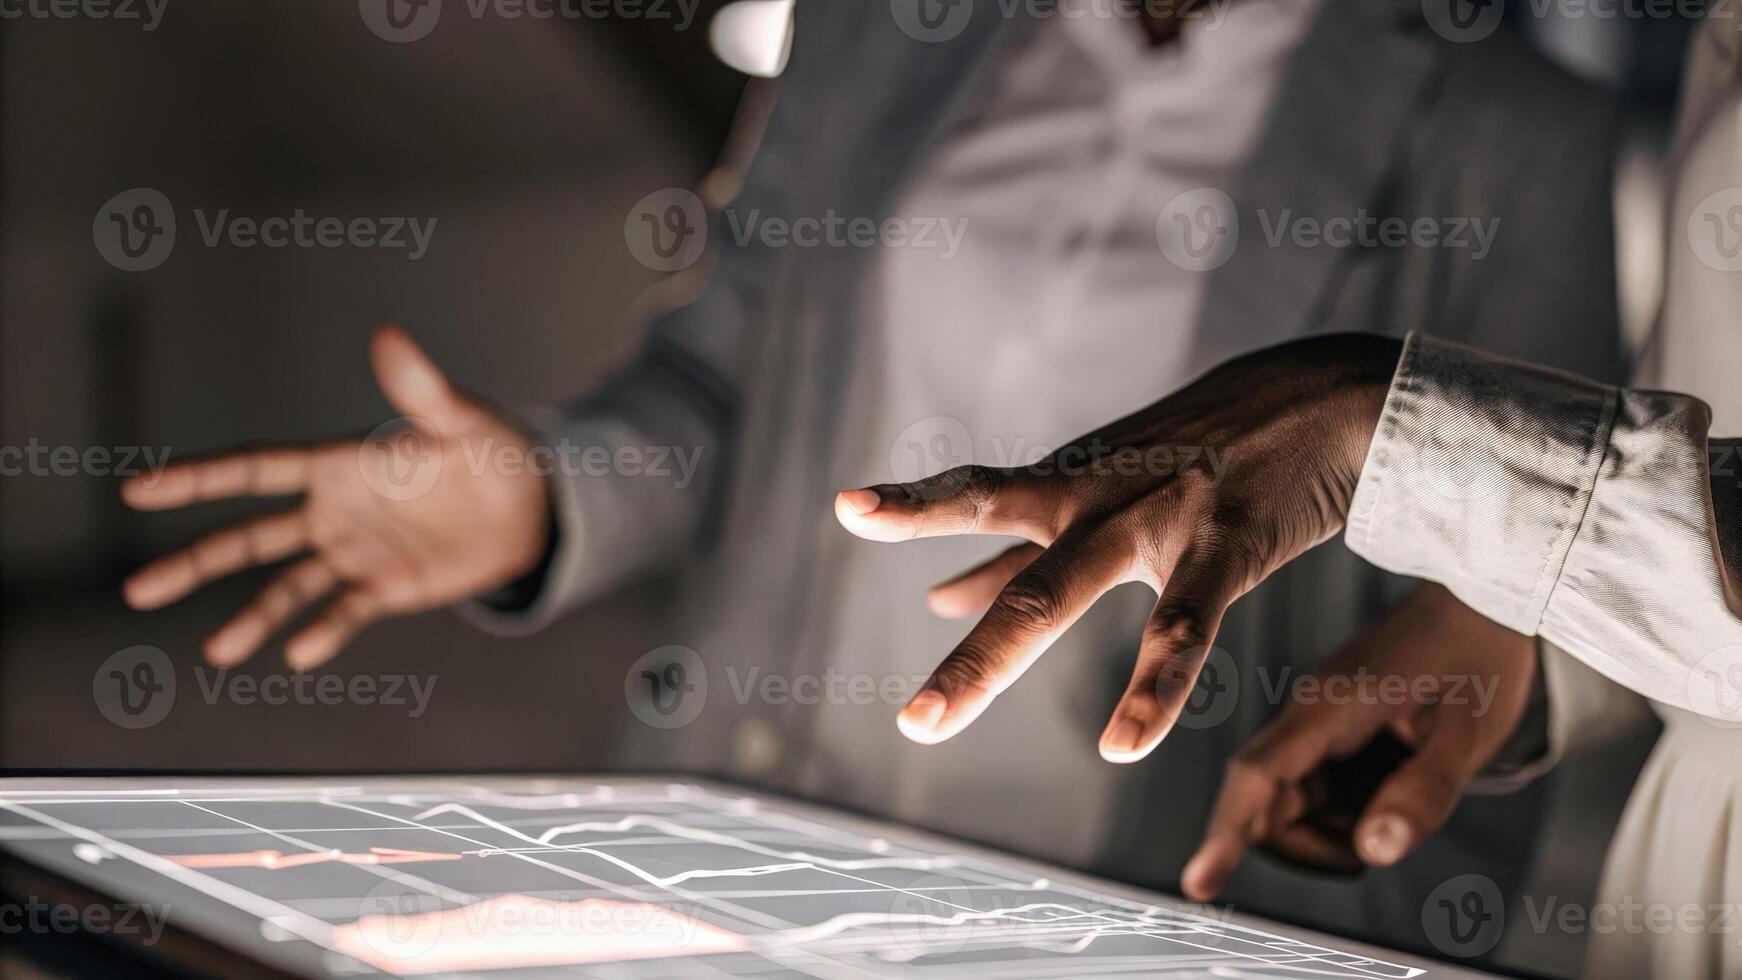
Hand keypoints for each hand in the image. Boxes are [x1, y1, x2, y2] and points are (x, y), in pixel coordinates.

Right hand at [121, 325, 550, 669]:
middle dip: (194, 563)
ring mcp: (352, 554)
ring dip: (250, 618)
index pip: (254, 471)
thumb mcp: (460, 420)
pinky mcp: (383, 588)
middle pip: (248, 538)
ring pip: (285, 587)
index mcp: (335, 464)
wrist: (528, 506)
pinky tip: (299, 656)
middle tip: (138, 591)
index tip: (139, 490)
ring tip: (217, 653)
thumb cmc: (488, 450)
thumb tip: (389, 337)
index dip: (198, 478)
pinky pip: (343, 612)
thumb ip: (422, 391)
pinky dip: (323, 632)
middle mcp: (330, 512)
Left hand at [834, 333, 1399, 760]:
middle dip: (963, 655)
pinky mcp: (1223, 549)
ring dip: (993, 661)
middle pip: (1014, 575)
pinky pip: (1182, 629)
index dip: (913, 503)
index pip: (978, 494)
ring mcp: (1153, 523)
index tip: (848, 506)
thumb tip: (942, 598)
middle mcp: (1096, 501)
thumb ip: (1020, 548)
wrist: (1324, 397)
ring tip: (939, 723)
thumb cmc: (1202, 447)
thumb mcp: (1104, 485)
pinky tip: (1122, 744)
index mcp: (1069, 487)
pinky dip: (1152, 689)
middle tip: (911, 723)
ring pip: (1059, 595)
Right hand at [1181, 584, 1535, 900]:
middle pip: (1266, 801)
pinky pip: (1315, 785)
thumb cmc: (1481, 655)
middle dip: (1304, 847)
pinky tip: (1389, 802)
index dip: (1225, 836)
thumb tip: (1372, 853)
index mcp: (1328, 710)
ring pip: (1288, 800)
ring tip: (1393, 823)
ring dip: (1326, 833)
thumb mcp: (1467, 734)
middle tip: (1372, 852)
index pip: (1256, 780)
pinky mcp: (1333, 725)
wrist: (1483, 593)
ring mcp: (1318, 721)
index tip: (1198, 885)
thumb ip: (1421, 793)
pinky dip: (1342, 813)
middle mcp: (1309, 716)